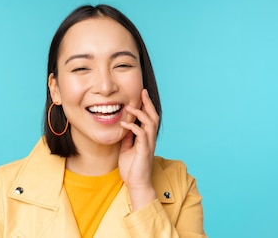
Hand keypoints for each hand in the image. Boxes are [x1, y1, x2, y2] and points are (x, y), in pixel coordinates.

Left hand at [119, 89, 159, 210]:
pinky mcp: (144, 150)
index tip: (141, 94)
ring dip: (140, 113)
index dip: (146, 106)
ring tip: (129, 107)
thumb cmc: (132, 168)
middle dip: (148, 103)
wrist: (136, 184)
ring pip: (150, 123)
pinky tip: (123, 124)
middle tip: (142, 92)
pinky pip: (141, 134)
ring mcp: (148, 144)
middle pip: (154, 117)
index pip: (149, 118)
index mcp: (146, 138)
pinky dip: (132, 127)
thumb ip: (128, 137)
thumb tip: (124, 126)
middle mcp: (150, 139)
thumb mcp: (127, 148)